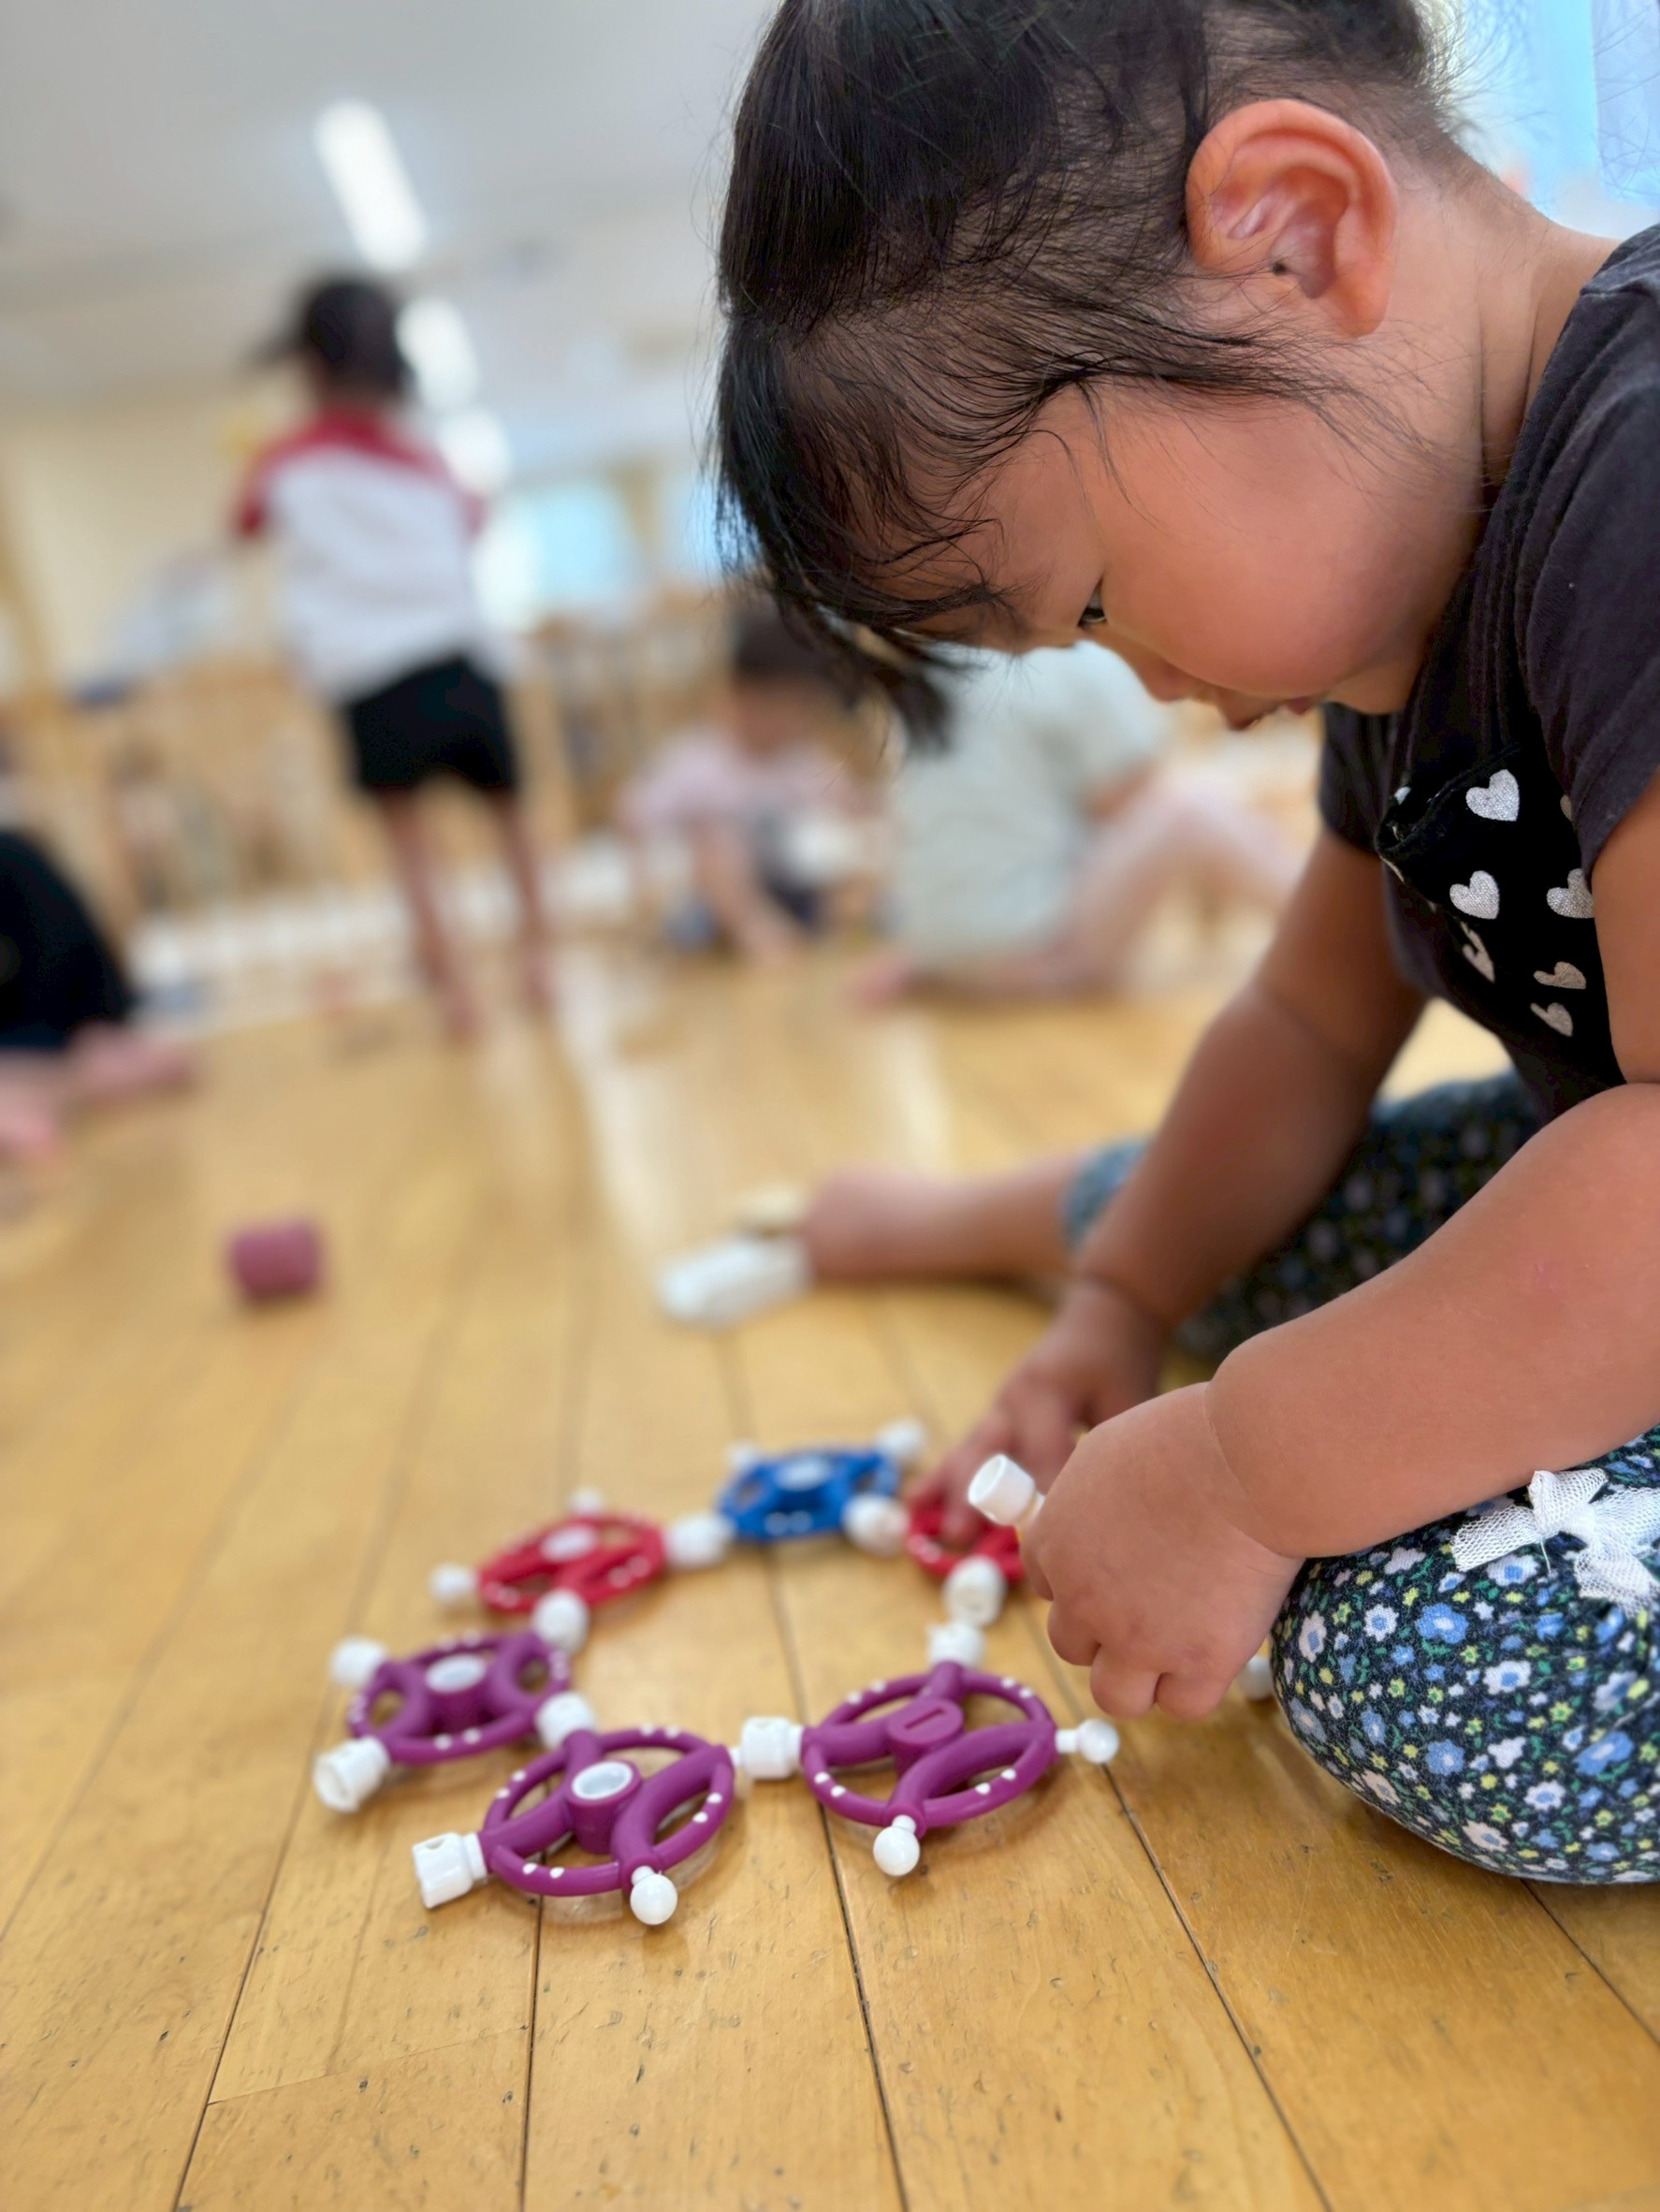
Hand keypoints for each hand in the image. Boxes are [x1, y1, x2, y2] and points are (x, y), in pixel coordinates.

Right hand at [914, 1277, 1168, 1544]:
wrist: (1100, 1320)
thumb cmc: (1117, 1363)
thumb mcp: (1126, 1398)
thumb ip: (1115, 1445)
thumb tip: (1113, 1505)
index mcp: (1047, 1388)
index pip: (1043, 1450)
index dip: (1047, 1494)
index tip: (1050, 1537)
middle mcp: (1013, 1398)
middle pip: (989, 1453)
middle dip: (977, 1498)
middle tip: (963, 1536)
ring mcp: (998, 1408)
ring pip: (969, 1454)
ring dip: (954, 1494)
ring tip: (948, 1535)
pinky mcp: (994, 1419)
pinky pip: (963, 1450)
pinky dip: (942, 1478)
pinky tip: (917, 1504)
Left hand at [1026, 1384, 1302, 1718]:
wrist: (1249, 1461)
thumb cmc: (1188, 1439)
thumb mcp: (1107, 1453)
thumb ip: (1086, 1501)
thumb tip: (1093, 1523)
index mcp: (1056, 1542)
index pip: (1045, 1585)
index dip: (1082, 1581)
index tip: (1117, 1570)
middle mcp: (1084, 1598)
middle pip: (1072, 1644)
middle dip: (1106, 1631)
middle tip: (1154, 1605)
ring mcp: (1138, 1638)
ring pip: (1115, 1696)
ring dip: (1141, 1676)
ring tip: (1179, 1645)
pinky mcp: (1197, 1662)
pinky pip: (1182, 1705)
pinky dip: (1197, 1686)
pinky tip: (1218, 1650)